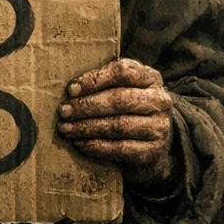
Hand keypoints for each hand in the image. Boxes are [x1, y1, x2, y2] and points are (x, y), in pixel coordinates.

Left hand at [57, 57, 174, 182]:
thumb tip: (72, 88)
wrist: (153, 143)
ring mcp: (158, 127)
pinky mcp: (152, 151)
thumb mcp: (124, 88)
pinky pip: (119, 148)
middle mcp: (159, 101)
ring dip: (87, 127)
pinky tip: (80, 143)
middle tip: (64, 111)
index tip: (72, 89)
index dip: (95, 79)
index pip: (123, 72)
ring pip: (118, 126)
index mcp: (150, 78)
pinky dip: (96, 146)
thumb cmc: (130, 109)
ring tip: (67, 128)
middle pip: (119, 100)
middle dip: (87, 106)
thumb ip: (104, 82)